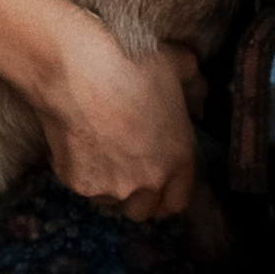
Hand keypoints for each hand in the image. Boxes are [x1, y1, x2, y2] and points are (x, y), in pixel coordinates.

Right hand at [35, 26, 201, 220]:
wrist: (77, 69)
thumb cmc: (130, 63)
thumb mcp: (179, 65)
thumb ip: (196, 88)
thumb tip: (199, 100)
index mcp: (178, 157)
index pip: (177, 201)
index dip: (166, 193)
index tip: (156, 182)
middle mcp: (148, 181)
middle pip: (143, 210)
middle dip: (136, 196)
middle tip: (125, 170)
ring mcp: (112, 186)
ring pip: (111, 201)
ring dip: (108, 185)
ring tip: (99, 153)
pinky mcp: (78, 183)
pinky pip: (82, 186)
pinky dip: (80, 172)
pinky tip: (76, 144)